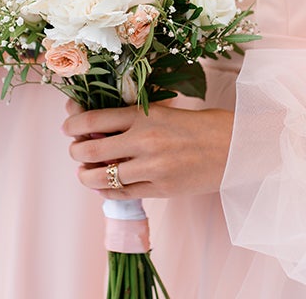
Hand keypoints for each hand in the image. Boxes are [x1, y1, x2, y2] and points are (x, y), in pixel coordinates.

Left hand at [61, 99, 232, 198]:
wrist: (237, 147)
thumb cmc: (202, 125)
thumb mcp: (165, 111)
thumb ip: (133, 119)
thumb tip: (95, 129)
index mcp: (145, 115)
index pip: (93, 120)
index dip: (72, 126)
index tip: (68, 129)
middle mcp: (145, 141)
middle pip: (90, 150)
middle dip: (76, 153)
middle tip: (76, 152)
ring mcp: (153, 167)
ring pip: (101, 177)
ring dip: (86, 176)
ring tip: (86, 173)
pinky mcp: (161, 189)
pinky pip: (121, 194)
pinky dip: (107, 191)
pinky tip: (106, 186)